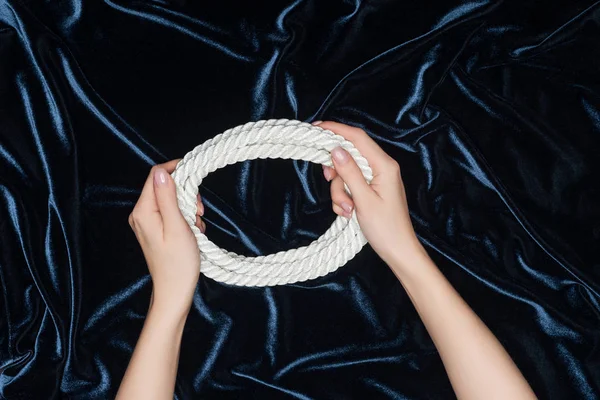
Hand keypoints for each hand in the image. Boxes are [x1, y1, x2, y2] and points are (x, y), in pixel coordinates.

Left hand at [128, 160, 205, 314]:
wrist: (174, 291)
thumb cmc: (178, 263)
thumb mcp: (177, 226)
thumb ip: (167, 197)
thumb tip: (162, 171)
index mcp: (143, 211)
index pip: (156, 175)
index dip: (177, 170)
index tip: (195, 176)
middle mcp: (140, 214)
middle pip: (164, 186)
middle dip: (186, 193)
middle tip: (199, 211)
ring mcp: (146, 222)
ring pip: (170, 199)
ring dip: (188, 207)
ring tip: (196, 224)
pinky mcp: (154, 229)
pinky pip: (170, 212)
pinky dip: (184, 217)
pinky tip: (192, 230)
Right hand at [317, 121, 421, 268]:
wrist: (398, 251)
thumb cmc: (386, 228)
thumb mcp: (363, 200)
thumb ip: (349, 172)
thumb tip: (336, 149)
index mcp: (384, 165)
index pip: (357, 138)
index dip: (336, 129)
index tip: (315, 128)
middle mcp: (381, 168)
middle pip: (349, 156)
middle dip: (336, 172)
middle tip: (328, 180)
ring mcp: (376, 179)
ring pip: (346, 174)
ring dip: (340, 192)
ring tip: (346, 210)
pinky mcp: (371, 190)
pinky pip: (350, 186)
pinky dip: (344, 198)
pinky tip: (348, 213)